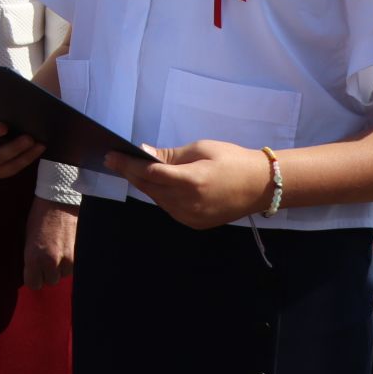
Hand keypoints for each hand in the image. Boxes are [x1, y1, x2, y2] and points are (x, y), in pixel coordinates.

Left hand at [22, 197, 76, 288]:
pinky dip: (70, 261)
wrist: (59, 201)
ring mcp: (68, 260)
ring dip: (60, 267)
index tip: (33, 271)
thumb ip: (31, 258)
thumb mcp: (28, 238)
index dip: (33, 278)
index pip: (33, 284)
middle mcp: (51, 262)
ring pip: (63, 275)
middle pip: (50, 281)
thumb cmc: (39, 216)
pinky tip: (66, 248)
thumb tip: (33, 271)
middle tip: (46, 258)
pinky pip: (73, 267)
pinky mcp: (80, 255)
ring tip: (57, 251)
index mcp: (34, 258)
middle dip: (47, 272)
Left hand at [103, 140, 273, 229]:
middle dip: (130, 173)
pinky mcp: (194, 223)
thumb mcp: (201, 149)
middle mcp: (188, 203)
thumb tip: (144, 153)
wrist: (262, 186)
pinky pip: (168, 207)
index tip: (110, 156)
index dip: (127, 164)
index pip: (150, 173)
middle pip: (149, 188)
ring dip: (143, 184)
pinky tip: (154, 184)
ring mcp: (191, 216)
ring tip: (131, 169)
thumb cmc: (232, 160)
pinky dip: (158, 195)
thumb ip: (170, 155)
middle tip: (114, 160)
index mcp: (191, 181)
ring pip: (156, 199)